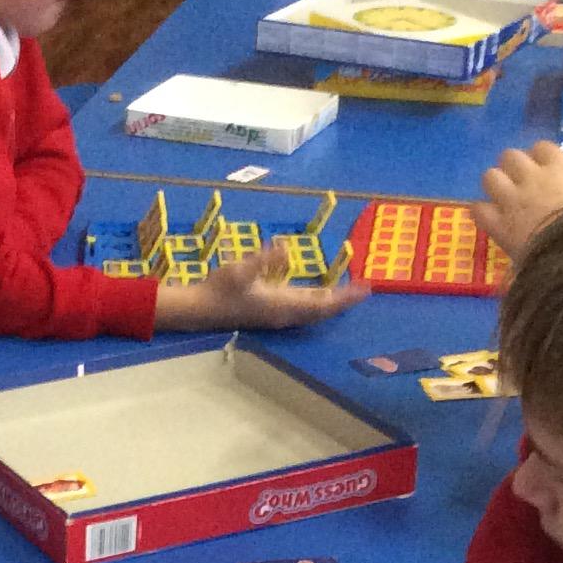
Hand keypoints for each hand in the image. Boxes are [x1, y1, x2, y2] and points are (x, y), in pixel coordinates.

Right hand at [153, 247, 369, 331]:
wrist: (199, 309)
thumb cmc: (218, 289)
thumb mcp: (240, 270)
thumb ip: (264, 259)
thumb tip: (285, 248)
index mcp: (282, 306)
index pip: (322, 304)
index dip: (344, 297)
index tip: (364, 289)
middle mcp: (284, 314)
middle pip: (322, 310)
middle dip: (343, 301)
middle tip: (363, 290)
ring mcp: (277, 314)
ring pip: (313, 311)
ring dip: (331, 302)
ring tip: (348, 292)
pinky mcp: (270, 311)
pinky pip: (303, 308)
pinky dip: (317, 302)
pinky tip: (319, 294)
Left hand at [473, 142, 562, 258]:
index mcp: (558, 169)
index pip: (541, 147)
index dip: (540, 157)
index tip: (544, 170)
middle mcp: (530, 177)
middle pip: (510, 156)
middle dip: (513, 168)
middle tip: (520, 185)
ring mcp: (510, 199)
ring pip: (490, 176)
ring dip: (495, 186)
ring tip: (504, 200)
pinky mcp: (497, 224)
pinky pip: (478, 208)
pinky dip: (483, 213)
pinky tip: (493, 220)